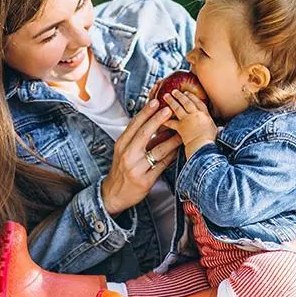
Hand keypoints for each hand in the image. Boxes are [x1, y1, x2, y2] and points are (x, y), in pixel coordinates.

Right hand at [101, 99, 179, 215]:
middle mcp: (127, 155)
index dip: (145, 112)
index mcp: (121, 145)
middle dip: (158, 120)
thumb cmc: (120, 171)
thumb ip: (136, 139)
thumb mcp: (123, 152)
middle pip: (144, 134)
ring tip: (181, 131)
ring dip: (171, 139)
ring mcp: (136, 168)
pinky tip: (178, 150)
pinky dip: (171, 156)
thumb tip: (154, 123)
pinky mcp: (145, 180)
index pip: (134, 125)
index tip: (155, 102)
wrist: (113, 194)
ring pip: (157, 150)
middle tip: (169, 109)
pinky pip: (162, 165)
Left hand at [161, 90, 216, 158]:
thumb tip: (220, 129)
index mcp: (205, 115)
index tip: (187, 93)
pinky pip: (171, 122)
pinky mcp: (180, 127)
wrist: (203, 146)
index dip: (192, 97)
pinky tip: (160, 117)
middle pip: (187, 102)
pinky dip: (165, 120)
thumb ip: (215, 128)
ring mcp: (187, 120)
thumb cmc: (210, 140)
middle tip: (174, 91)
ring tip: (166, 96)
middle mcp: (196, 115)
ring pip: (178, 108)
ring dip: (171, 101)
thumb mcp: (215, 131)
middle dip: (180, 95)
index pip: (198, 103)